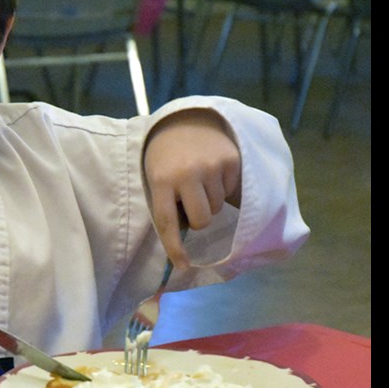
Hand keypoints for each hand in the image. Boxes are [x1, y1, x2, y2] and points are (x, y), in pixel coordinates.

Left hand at [143, 109, 241, 268]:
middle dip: (198, 219)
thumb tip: (184, 242)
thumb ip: (167, 203)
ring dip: (210, 200)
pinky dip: (224, 187)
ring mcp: (211, 166)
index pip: (167, 221)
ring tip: (200, 180)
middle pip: (202, 221)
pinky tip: (213, 171)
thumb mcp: (157, 177)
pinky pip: (231, 192)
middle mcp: (187, 174)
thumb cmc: (167, 158)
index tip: (183, 266)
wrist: (187, 121)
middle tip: (191, 202)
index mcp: (161, 180)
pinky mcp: (231, 160)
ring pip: (217, 208)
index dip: (174, 246)